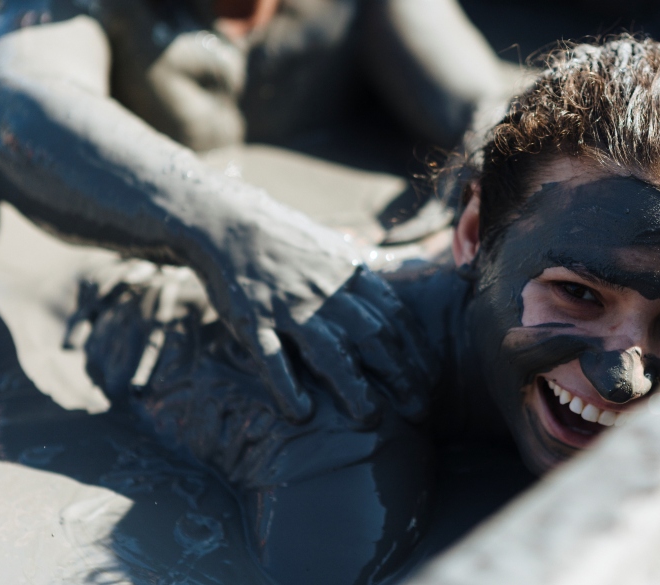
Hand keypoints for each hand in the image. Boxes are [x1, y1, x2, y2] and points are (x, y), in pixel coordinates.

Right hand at [206, 201, 435, 425]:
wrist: (227, 222)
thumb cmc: (285, 240)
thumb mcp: (334, 247)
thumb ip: (364, 276)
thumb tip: (402, 288)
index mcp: (349, 274)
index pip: (394, 315)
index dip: (417, 350)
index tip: (432, 379)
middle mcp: (325, 291)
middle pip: (373, 337)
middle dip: (401, 376)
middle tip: (420, 411)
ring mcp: (287, 306)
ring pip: (328, 350)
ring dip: (353, 387)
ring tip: (371, 420)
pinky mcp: (250, 319)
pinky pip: (270, 356)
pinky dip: (286, 385)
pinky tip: (301, 414)